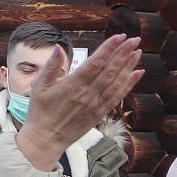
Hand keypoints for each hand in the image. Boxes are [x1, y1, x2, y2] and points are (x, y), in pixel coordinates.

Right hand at [14, 35, 141, 171]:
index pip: (95, 63)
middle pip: (109, 70)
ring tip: (137, 51)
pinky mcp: (101, 113)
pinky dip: (129, 84)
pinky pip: (118, 96)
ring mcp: (96, 104)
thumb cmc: (40, 111)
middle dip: (123, 53)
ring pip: (116, 82)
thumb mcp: (39, 86)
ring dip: (128, 66)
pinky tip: (137, 73)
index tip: (119, 37)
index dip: (108, 49)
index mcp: (72, 85)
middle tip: (134, 39)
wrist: (46, 139)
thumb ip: (50, 66)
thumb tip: (57, 48)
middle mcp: (87, 94)